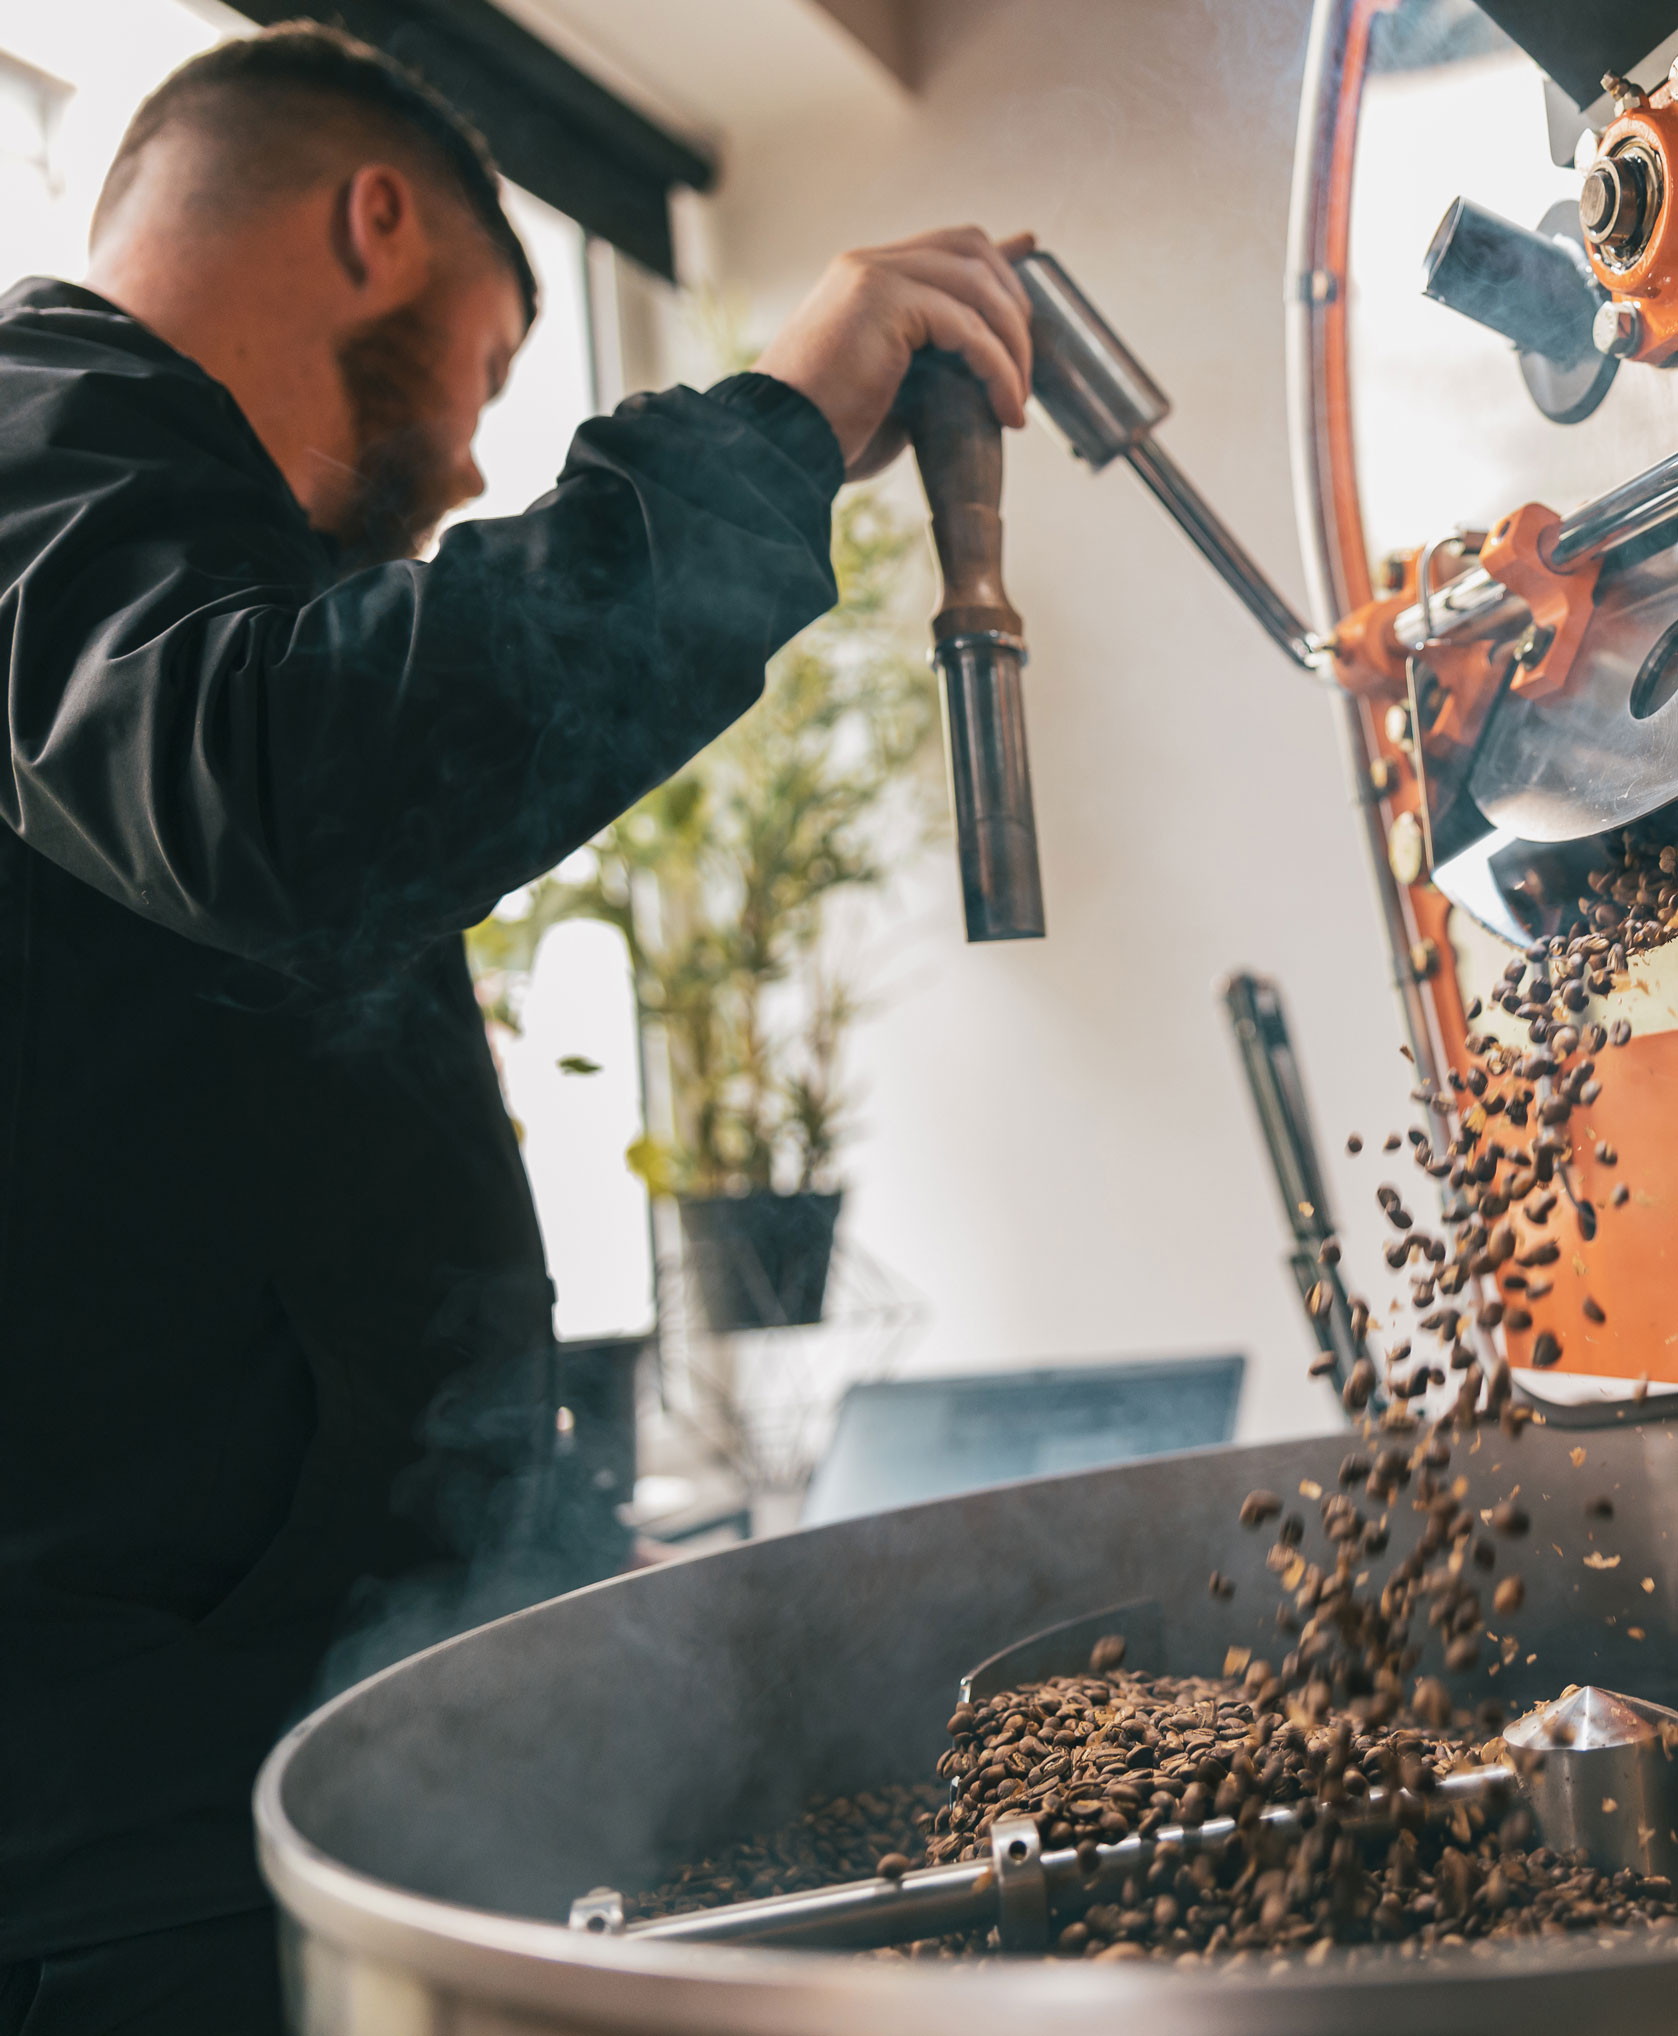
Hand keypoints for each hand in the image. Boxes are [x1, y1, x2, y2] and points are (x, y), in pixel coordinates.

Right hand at [754, 226, 1035, 480]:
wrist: (779, 449)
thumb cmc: (828, 436)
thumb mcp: (894, 391)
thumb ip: (932, 363)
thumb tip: (978, 373)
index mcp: (865, 278)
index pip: (949, 247)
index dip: (1000, 262)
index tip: (1031, 284)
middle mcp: (870, 264)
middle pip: (972, 248)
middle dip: (1014, 304)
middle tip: (1025, 369)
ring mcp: (874, 275)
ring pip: (978, 284)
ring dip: (1012, 343)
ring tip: (1017, 400)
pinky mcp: (883, 300)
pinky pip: (967, 325)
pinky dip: (997, 367)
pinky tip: (1005, 408)